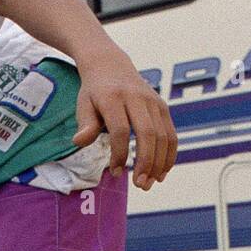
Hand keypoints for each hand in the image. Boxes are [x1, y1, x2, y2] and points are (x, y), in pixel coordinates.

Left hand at [72, 61, 177, 190]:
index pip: (120, 130)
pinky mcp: (163, 107)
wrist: (110, 65)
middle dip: (146, 162)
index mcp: (113, 97)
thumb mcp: (83, 104)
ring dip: (159, 163)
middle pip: (147, 133)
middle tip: (140, 185)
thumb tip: (79, 142)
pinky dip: (169, 155)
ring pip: (163, 135)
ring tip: (150, 183)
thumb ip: (85, 124)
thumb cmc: (94, 92)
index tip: (115, 172)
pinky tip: (161, 173)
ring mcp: (153, 101)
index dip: (120, 153)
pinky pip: (171, 134)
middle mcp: (136, 98)